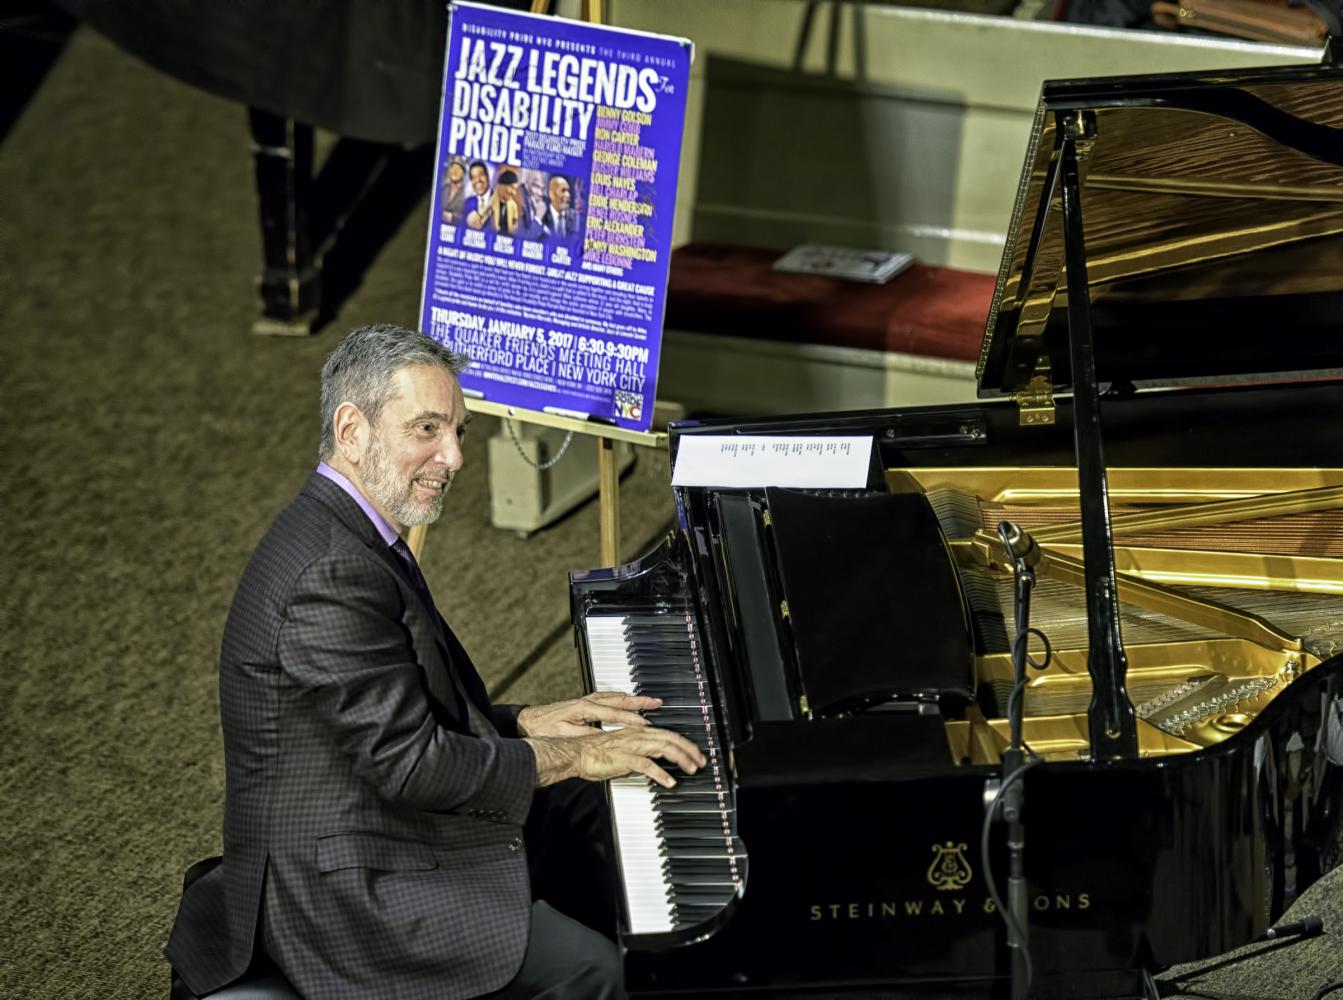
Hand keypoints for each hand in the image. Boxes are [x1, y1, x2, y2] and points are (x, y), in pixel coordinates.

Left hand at [517, 691, 659, 737]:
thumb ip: (587, 736)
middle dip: (639, 701)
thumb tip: (606, 738)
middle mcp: (588, 701)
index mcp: (584, 708)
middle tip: (657, 702)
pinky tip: (626, 700)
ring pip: (615, 696)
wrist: (529, 720)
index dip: (630, 718)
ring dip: (633, 699)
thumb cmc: (544, 729)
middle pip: (619, 699)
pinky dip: (621, 698)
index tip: (645, 723)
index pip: (613, 713)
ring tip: (648, 701)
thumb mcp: (566, 735)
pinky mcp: (584, 702)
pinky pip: (609, 697)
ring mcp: (587, 700)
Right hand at [525, 726, 705, 788]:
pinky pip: (647, 765)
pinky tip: (669, 782)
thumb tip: (646, 764)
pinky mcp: (624, 758)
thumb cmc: (592, 753)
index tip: (694, 752)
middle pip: (670, 738)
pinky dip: (661, 774)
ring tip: (692, 769)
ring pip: (663, 748)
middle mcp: (636, 736)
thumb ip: (634, 755)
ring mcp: (631, 746)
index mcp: (636, 732)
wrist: (575, 753)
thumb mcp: (619, 752)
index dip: (683, 742)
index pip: (666, 734)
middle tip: (701, 761)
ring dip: (681, 758)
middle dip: (689, 749)